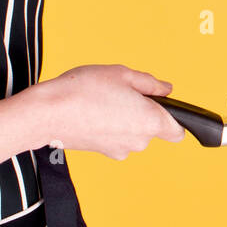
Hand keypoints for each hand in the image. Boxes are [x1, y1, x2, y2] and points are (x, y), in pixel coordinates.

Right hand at [31, 63, 185, 160]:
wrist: (48, 113)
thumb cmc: (84, 90)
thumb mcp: (121, 74)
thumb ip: (149, 83)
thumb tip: (165, 89)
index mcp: (150, 121)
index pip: (178, 131)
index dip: (175, 118)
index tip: (162, 105)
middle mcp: (139, 141)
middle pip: (152, 129)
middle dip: (142, 111)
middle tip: (121, 92)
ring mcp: (120, 150)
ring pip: (131, 134)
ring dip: (123, 119)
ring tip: (102, 100)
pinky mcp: (103, 153)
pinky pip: (114, 138)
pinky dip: (108, 127)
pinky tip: (92, 111)